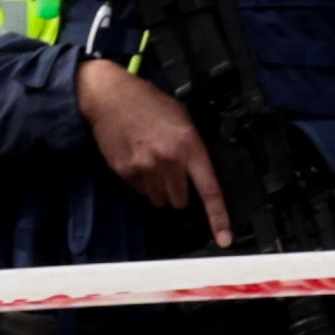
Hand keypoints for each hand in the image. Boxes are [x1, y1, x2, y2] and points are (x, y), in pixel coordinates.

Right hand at [78, 57, 229, 244]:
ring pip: (159, 199)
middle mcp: (168, 161)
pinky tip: (138, 159)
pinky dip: (141, 181)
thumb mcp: (182, 118)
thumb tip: (200, 172)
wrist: (111, 96)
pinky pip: (139, 191)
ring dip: (159, 188)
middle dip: (179, 192)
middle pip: (180, 201)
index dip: (218, 217)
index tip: (224, 239)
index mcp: (189, 146)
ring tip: (153, 162)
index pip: (209, 189)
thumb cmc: (149, 103)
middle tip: (172, 171)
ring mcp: (145, 168)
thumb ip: (193, 147)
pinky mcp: (125, 172)